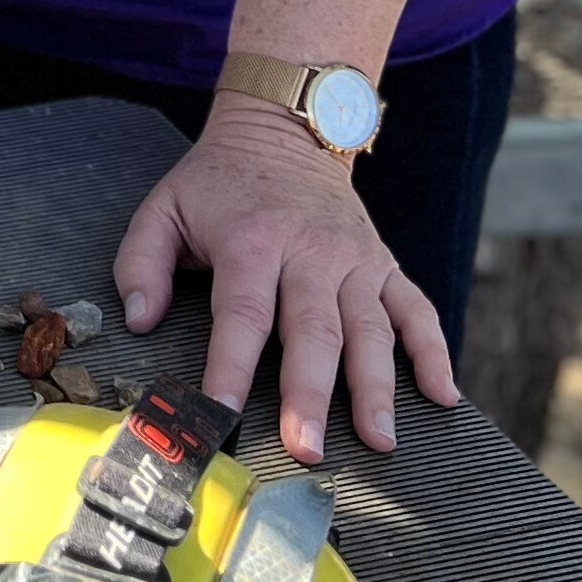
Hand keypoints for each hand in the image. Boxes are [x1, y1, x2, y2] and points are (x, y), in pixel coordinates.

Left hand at [111, 96, 457, 462]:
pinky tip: (442, 397)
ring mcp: (355, 261)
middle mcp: (310, 253)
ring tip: (378, 441)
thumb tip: (138, 320)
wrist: (286, 132)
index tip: (224, 410)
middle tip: (307, 449)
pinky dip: (435, 353)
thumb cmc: (218, 183)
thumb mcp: (164, 208)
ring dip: (377, 390)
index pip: (242, 313)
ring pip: (372, 331)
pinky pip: (417, 311)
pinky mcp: (385, 265)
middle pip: (314, 331)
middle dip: (311, 395)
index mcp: (252, 241)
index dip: (232, 365)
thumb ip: (141, 264)